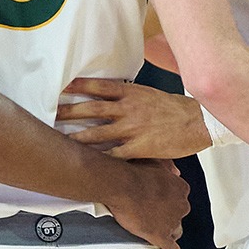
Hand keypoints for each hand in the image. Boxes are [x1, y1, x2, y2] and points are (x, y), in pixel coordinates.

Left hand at [59, 78, 210, 159]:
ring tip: (59, 139)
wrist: (199, 121)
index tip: (60, 86)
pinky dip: (99, 158)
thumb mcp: (149, 94)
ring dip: (77, 136)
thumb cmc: (174, 107)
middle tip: (49, 113)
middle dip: (69, 111)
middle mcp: (128, 109)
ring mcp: (133, 128)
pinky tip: (86, 162)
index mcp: (131, 93)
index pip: (99, 87)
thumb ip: (129, 94)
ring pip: (98, 132)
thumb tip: (109, 93)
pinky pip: (115, 154)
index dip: (78, 86)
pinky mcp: (140, 147)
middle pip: (91, 108)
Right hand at [104, 158, 190, 248]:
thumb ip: (168, 166)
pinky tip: (162, 248)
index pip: (180, 199)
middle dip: (167, 216)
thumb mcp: (154, 161)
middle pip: (179, 215)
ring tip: (153, 230)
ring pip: (176, 232)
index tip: (158, 202)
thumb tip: (175, 171)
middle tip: (151, 214)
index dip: (168, 202)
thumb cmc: (133, 172)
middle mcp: (181, 205)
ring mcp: (172, 222)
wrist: (121, 185)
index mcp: (180, 188)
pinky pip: (171, 248)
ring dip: (167, 232)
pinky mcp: (161, 236)